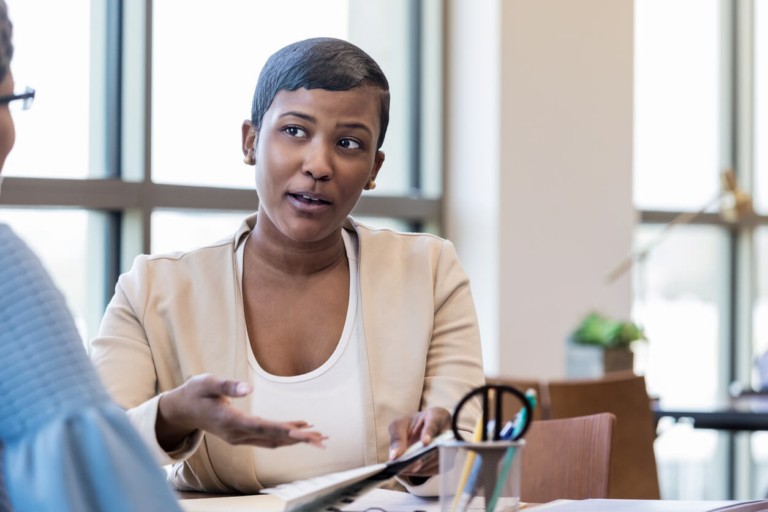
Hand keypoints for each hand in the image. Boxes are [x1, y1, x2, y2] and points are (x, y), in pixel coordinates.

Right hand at [156, 373, 326, 450]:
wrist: (182, 409)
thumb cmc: (195, 392)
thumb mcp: (207, 382)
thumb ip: (227, 385)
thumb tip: (249, 388)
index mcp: (229, 421)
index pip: (261, 427)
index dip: (283, 429)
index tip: (302, 432)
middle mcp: (237, 434)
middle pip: (273, 438)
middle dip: (298, 438)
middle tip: (322, 439)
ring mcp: (240, 437)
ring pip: (273, 441)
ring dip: (296, 439)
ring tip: (319, 437)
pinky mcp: (242, 435)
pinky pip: (268, 437)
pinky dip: (286, 434)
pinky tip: (301, 428)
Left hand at [387, 407, 450, 477]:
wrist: (420, 432)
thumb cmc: (410, 426)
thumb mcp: (399, 426)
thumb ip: (397, 438)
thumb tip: (395, 457)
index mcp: (437, 416)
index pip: (435, 423)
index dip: (430, 432)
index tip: (425, 442)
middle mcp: (448, 432)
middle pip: (437, 447)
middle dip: (421, 457)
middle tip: (407, 465)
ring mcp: (450, 448)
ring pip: (436, 460)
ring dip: (420, 466)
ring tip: (405, 469)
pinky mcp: (447, 461)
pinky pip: (435, 469)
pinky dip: (422, 471)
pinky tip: (411, 470)